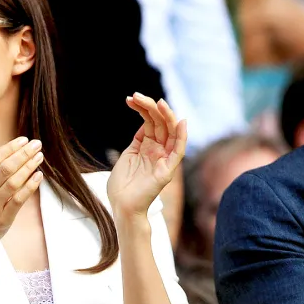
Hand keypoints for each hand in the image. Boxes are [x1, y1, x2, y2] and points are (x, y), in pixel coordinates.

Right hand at [0, 131, 43, 248]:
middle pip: (6, 169)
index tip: (24, 140)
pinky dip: (30, 186)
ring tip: (39, 157)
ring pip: (14, 183)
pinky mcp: (3, 218)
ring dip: (29, 168)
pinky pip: (19, 199)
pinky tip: (38, 176)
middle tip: (37, 145)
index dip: (11, 148)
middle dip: (24, 155)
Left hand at [106, 94, 186, 219]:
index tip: (129, 99)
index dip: (141, 109)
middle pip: (160, 123)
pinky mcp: (167, 170)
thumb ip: (137, 141)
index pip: (149, 122)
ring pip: (171, 133)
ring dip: (166, 116)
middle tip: (136, 96)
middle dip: (150, 107)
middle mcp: (158, 151)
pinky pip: (178, 151)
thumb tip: (143, 124)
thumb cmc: (121, 186)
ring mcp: (164, 159)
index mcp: (147, 147)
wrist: (121, 207)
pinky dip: (181, 136)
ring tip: (158, 102)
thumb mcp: (127, 157)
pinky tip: (180, 122)